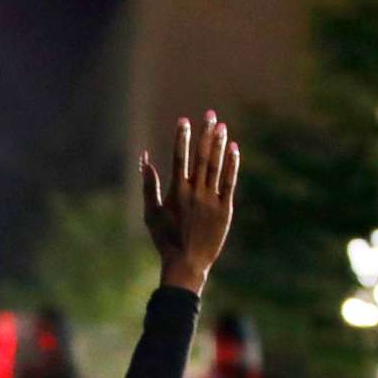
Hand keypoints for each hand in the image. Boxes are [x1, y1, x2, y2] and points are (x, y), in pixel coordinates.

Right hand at [140, 111, 240, 294]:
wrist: (187, 263)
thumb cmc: (165, 239)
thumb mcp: (150, 213)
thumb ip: (148, 184)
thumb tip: (144, 159)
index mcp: (176, 192)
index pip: (179, 157)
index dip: (182, 137)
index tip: (184, 120)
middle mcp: (194, 192)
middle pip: (200, 157)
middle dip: (204, 134)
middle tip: (210, 114)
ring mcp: (211, 200)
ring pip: (215, 166)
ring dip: (218, 144)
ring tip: (222, 126)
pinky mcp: (225, 209)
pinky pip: (229, 182)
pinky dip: (231, 164)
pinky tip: (233, 149)